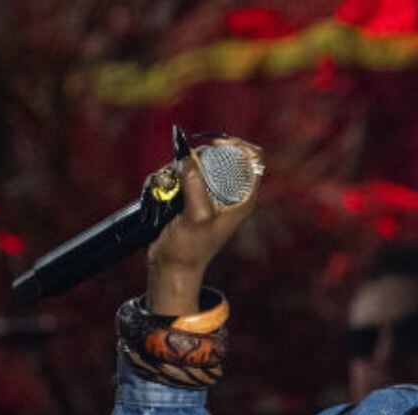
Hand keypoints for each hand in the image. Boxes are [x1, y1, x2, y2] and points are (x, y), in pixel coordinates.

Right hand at [146, 137, 263, 314]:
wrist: (171, 265)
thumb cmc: (190, 248)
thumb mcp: (196, 216)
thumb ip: (195, 185)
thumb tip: (187, 159)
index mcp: (243, 197)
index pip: (253, 157)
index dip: (237, 145)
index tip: (215, 145)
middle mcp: (229, 192)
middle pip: (219, 154)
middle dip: (197, 157)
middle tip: (183, 169)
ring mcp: (208, 193)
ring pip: (195, 162)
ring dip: (178, 169)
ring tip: (169, 188)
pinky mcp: (190, 195)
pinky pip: (179, 173)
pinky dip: (169, 177)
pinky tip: (163, 191)